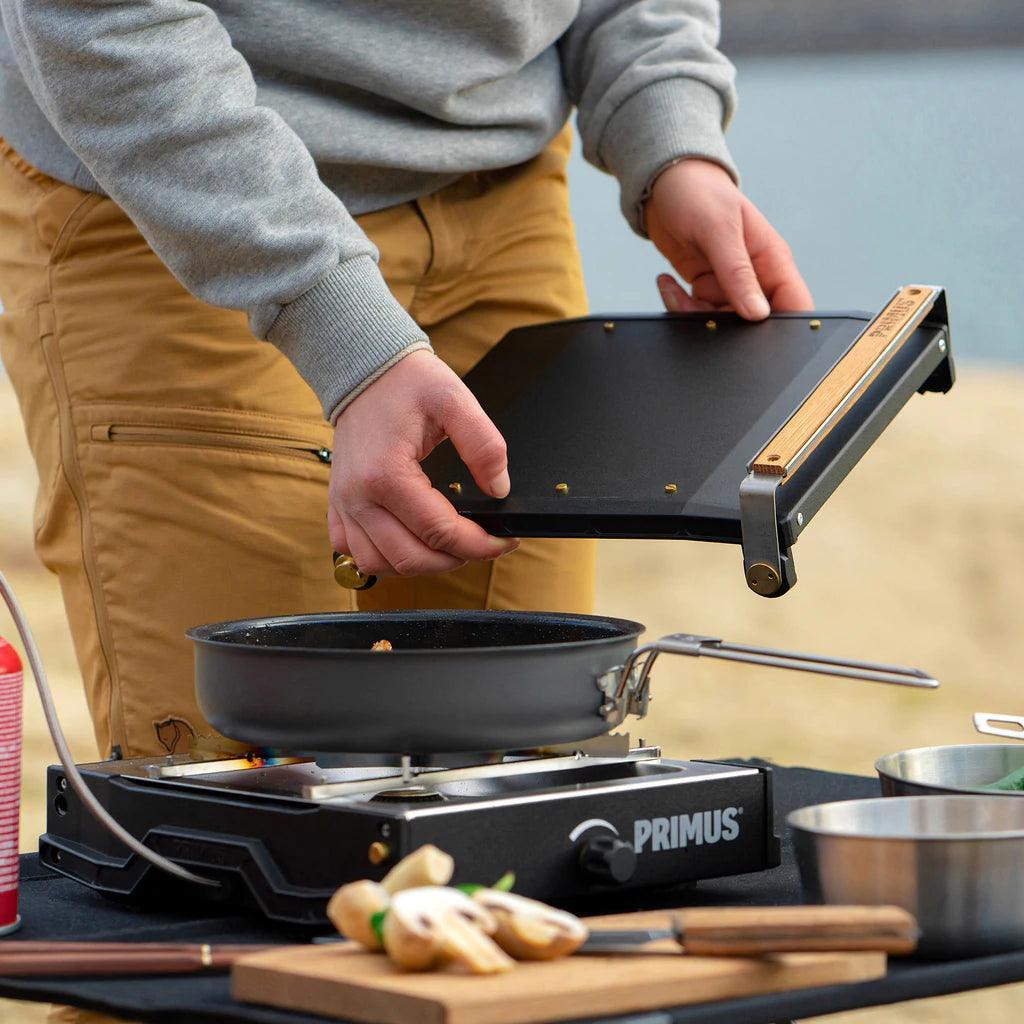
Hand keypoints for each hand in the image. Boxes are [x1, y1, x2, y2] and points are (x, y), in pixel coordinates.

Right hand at [327, 349, 517, 575]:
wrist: (363, 369)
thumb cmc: (406, 382)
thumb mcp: (455, 400)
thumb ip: (484, 444)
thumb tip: (499, 489)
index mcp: (386, 474)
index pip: (440, 532)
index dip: (480, 545)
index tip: (504, 540)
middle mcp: (358, 497)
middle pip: (412, 559)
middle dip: (455, 559)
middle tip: (483, 544)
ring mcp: (344, 504)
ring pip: (381, 564)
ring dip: (420, 564)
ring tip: (449, 546)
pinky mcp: (337, 505)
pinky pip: (354, 552)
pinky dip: (384, 558)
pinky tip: (410, 541)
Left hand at [644, 159, 812, 316]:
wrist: (662, 184)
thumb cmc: (697, 192)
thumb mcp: (718, 230)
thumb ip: (737, 273)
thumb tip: (757, 313)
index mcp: (772, 259)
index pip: (794, 303)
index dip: (784, 328)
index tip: (757, 338)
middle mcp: (754, 275)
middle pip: (753, 323)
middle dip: (726, 324)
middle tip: (699, 306)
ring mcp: (728, 283)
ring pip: (720, 321)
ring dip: (693, 313)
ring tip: (675, 289)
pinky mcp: (704, 287)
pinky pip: (696, 312)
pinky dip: (678, 305)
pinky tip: (667, 283)